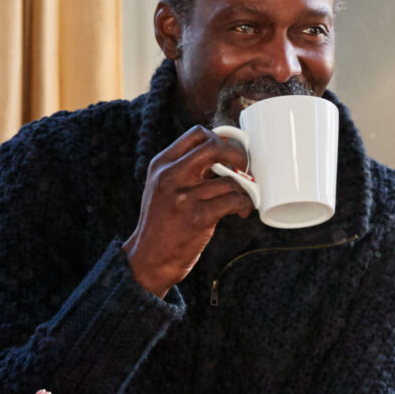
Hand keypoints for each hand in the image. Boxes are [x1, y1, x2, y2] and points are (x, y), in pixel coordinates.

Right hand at [123, 125, 255, 295]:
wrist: (149, 259)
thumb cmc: (161, 224)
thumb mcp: (161, 187)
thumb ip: (183, 169)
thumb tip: (221, 155)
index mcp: (161, 165)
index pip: (196, 134)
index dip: (220, 139)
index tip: (230, 151)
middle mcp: (170, 176)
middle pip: (213, 147)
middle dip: (237, 155)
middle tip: (244, 167)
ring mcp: (184, 196)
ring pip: (229, 180)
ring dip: (244, 189)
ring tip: (243, 199)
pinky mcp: (198, 217)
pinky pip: (233, 200)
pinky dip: (244, 204)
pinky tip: (241, 211)